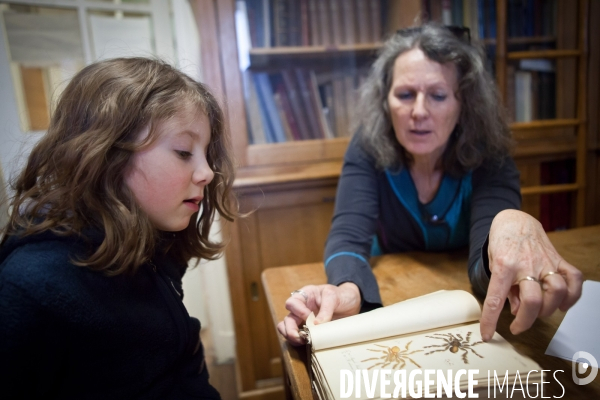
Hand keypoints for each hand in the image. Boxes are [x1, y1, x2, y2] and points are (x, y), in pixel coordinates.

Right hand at [277, 282, 361, 345]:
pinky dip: (299, 342)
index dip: (299, 311)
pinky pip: (298, 337)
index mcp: (305, 296)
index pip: (292, 303)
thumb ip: (326, 309)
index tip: (309, 317)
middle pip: (287, 319)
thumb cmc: (340, 295)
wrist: (351, 304)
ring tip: (302, 341)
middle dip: (290, 329)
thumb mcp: (334, 296)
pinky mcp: (309, 330)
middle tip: (300, 337)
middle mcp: (301, 308)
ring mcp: (303, 320)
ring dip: (292, 337)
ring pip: (287, 329)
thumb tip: (316, 324)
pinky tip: (308, 344)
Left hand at [480, 209, 582, 340]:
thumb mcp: (494, 264)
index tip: (488, 335)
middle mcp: (526, 265)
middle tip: (517, 327)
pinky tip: (562, 304)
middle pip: (532, 300)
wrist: (515, 219)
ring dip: (548, 309)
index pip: (495, 299)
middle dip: (525, 321)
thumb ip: (505, 287)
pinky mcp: (559, 259)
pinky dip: (572, 296)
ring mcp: (545, 262)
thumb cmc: (502, 243)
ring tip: (538, 312)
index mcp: (504, 266)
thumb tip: (515, 310)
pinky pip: (574, 279)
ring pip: (555, 291)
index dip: (491, 320)